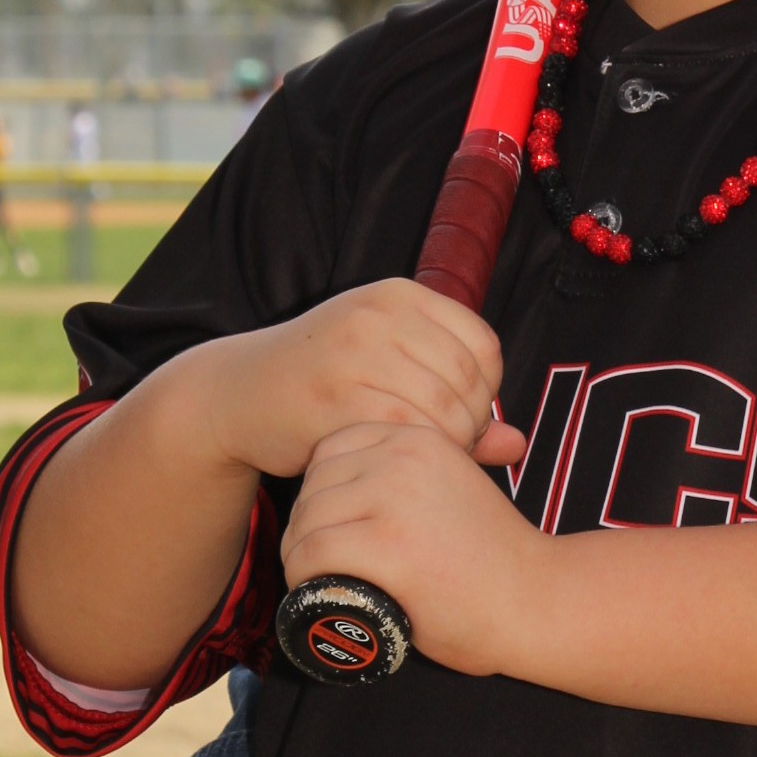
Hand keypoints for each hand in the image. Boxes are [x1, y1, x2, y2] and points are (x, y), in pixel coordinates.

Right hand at [192, 280, 515, 484]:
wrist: (239, 394)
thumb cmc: (325, 386)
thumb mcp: (391, 372)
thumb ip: (456, 402)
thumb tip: (518, 444)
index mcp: (400, 296)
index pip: (484, 344)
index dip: (487, 390)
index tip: (464, 415)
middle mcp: (380, 315)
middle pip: (469, 381)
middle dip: (470, 424)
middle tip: (444, 446)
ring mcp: (355, 352)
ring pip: (443, 409)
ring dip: (445, 444)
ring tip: (420, 455)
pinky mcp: (334, 395)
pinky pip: (404, 432)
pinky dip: (412, 454)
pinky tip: (392, 461)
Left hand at [282, 419, 540, 671]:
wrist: (538, 602)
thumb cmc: (495, 557)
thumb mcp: (456, 485)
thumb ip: (418, 471)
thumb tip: (364, 478)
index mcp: (418, 437)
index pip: (330, 450)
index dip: (323, 493)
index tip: (341, 529)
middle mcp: (403, 457)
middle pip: (312, 486)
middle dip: (309, 527)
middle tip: (327, 565)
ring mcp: (394, 499)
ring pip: (305, 521)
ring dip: (301, 557)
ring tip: (323, 582)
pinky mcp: (386, 545)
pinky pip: (311, 555)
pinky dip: (304, 580)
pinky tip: (321, 594)